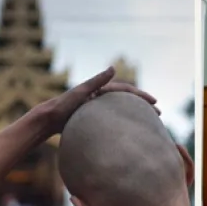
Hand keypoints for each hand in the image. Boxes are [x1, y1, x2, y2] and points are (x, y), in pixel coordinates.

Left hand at [29, 67, 157, 135]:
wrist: (47, 120)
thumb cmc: (62, 106)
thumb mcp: (80, 92)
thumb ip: (96, 81)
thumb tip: (113, 67)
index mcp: (99, 91)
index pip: (126, 91)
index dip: (142, 96)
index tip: (155, 104)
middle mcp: (99, 98)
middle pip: (126, 101)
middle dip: (143, 107)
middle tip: (159, 116)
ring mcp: (96, 110)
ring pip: (121, 112)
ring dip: (135, 117)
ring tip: (148, 126)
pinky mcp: (91, 120)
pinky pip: (112, 122)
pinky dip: (122, 126)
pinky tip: (128, 137)